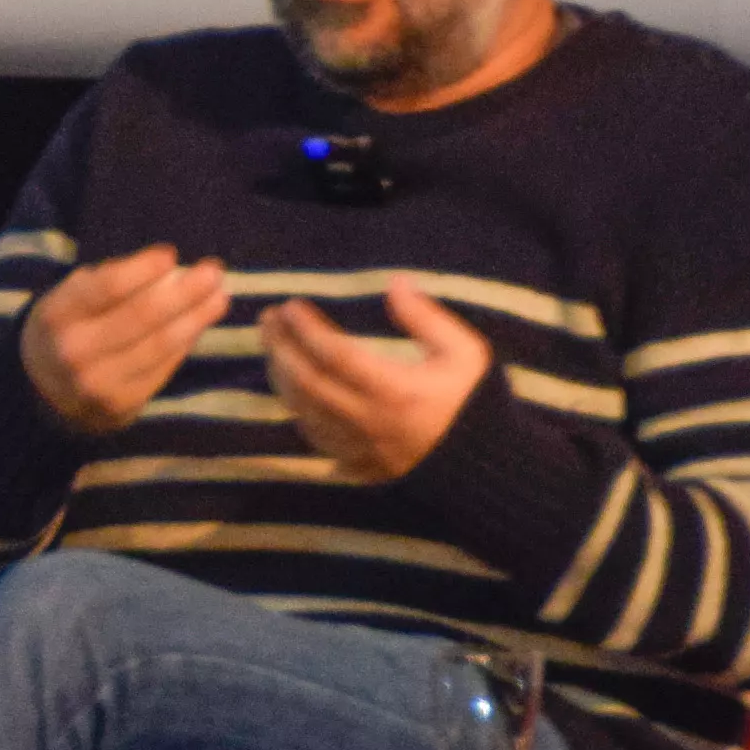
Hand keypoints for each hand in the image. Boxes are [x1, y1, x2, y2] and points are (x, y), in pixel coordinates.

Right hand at [19, 245, 229, 437]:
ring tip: (220, 297)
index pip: (105, 288)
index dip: (141, 270)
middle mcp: (75, 352)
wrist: (46, 392)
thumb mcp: (72, 299)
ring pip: (159, 345)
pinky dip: (185, 343)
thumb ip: (111, 281)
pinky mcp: (122, 406)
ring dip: (196, 318)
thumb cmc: (70, 328)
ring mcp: (98, 383)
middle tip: (214, 271)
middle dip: (184, 292)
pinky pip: (163, 369)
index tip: (170, 254)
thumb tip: (169, 267)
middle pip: (140, 317)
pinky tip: (200, 324)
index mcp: (57, 315)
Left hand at [261, 282, 492, 482]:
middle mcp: (369, 421)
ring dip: (280, 376)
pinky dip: (294, 407)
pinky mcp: (356, 465)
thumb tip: (394, 283)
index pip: (335, 355)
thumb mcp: (464, 352)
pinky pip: (312, 436)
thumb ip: (426, 318)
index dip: (307, 329)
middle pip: (308, 382)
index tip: (291, 306)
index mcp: (395, 391)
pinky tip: (288, 386)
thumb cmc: (473, 402)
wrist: (482, 467)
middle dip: (281, 348)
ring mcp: (359, 448)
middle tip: (267, 319)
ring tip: (272, 346)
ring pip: (303, 411)